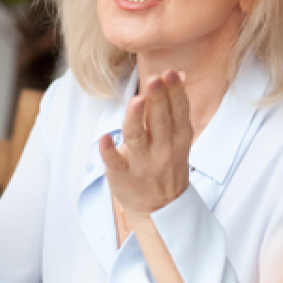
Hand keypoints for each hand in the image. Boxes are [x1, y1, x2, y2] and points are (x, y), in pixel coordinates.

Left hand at [100, 70, 191, 218]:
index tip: (171, 73)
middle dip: (157, 100)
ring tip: (136, 101)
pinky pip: (115, 163)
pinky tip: (104, 138)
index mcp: (177, 138)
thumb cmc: (166, 165)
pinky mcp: (122, 176)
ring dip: (136, 119)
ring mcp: (142, 164)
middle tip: (154, 79)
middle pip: (159, 121)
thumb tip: (179, 74)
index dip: (175, 92)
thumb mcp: (178, 138)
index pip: (178, 112)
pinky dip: (109, 151)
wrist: (160, 209)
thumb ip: (176, 107)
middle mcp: (162, 150)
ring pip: (137, 138)